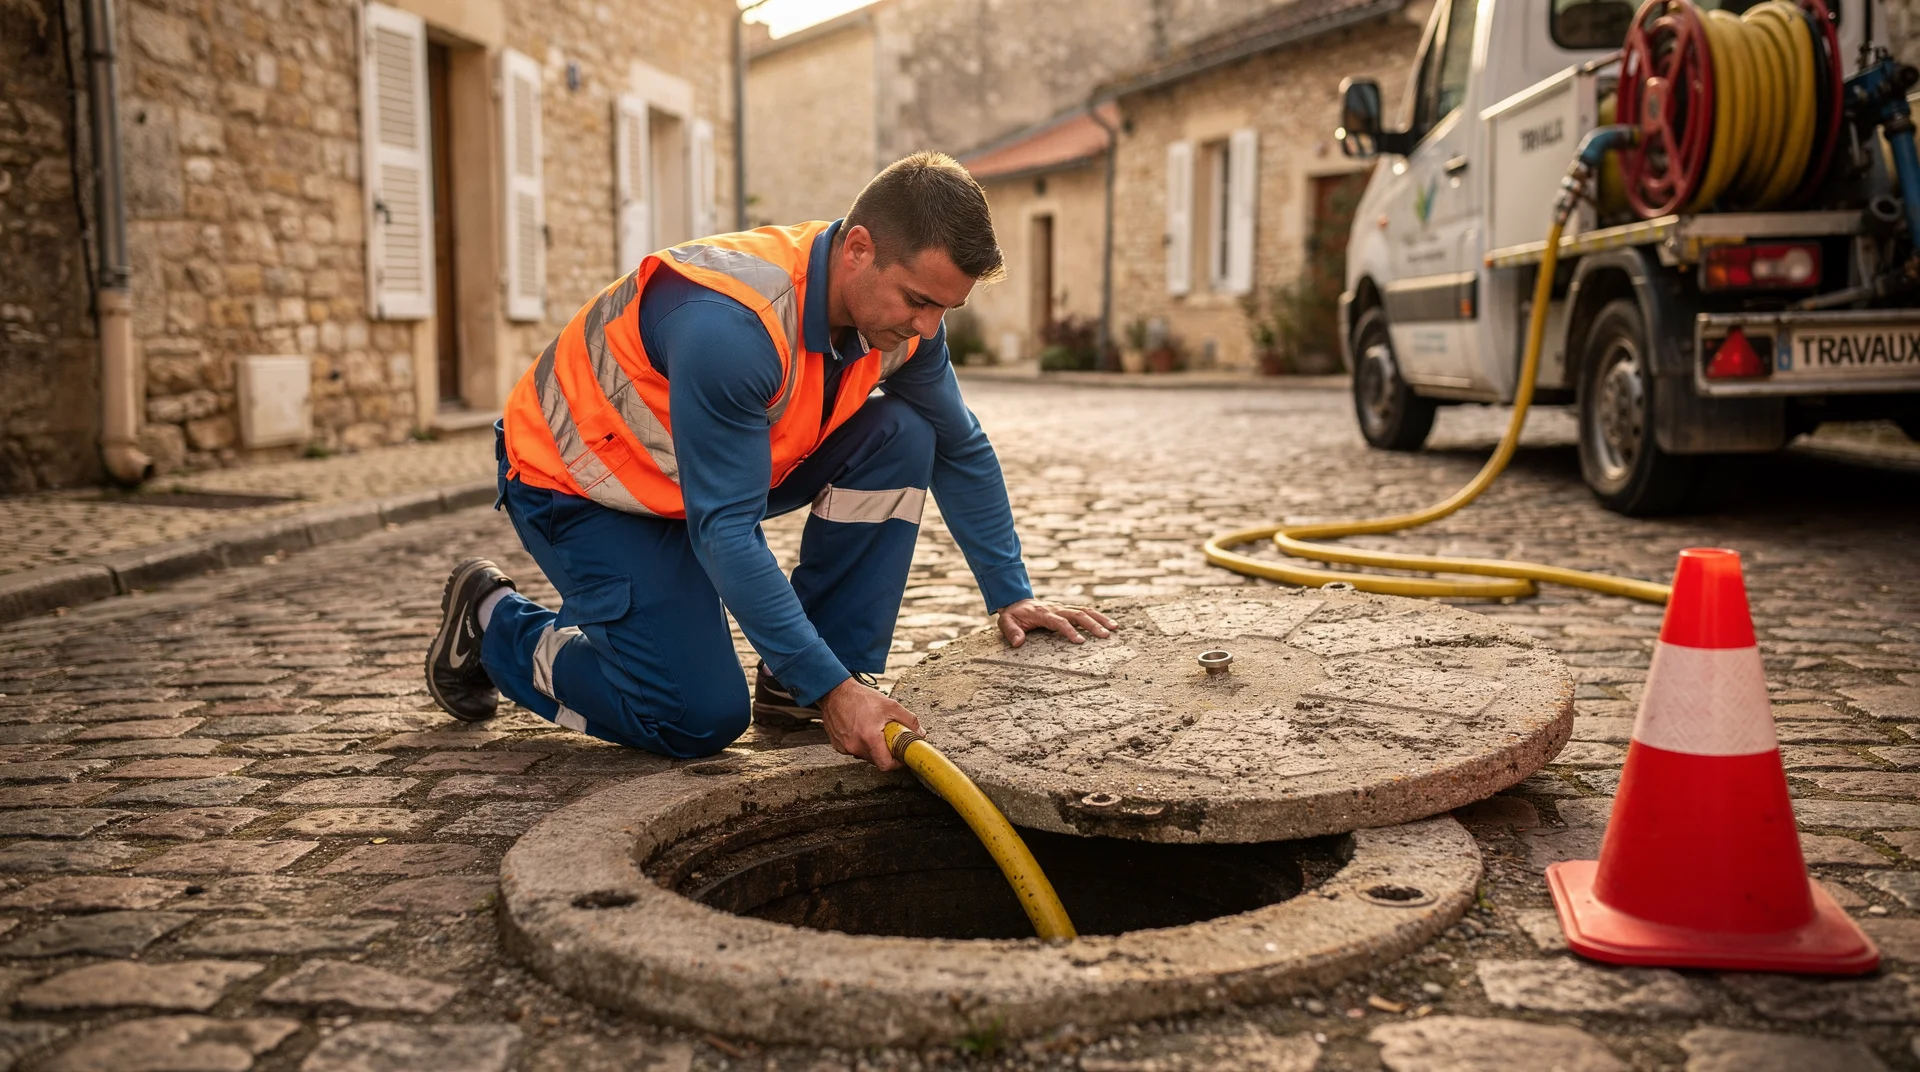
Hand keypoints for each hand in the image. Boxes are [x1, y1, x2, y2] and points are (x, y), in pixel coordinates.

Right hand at [818, 677, 921, 771]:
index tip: (900, 757)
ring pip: (865, 756)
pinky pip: (854, 750)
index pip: (885, 765)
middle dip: (885, 752)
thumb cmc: (861, 698)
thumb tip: (920, 733)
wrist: (835, 692)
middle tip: (888, 737)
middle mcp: (854, 746)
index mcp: (869, 738)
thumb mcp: (890, 705)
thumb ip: (908, 720)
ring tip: (873, 730)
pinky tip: (860, 730)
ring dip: (872, 748)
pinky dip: (860, 744)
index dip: (896, 763)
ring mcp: (844, 747)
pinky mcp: (838, 746)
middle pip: (876, 760)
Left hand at [997, 598, 1117, 647]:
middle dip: (1093, 625)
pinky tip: (1109, 624)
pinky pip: (1085, 611)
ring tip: (1114, 628)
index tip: (1081, 642)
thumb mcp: (1006, 622)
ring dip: (1100, 619)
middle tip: (1106, 635)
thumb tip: (1018, 643)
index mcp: (1043, 613)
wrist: (1016, 601)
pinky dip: (1098, 616)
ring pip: (1085, 610)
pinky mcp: (1067, 610)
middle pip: (1077, 614)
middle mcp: (1056, 608)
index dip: (1070, 631)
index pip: (1059, 622)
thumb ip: (1011, 632)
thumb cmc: (1013, 615)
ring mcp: (1063, 608)